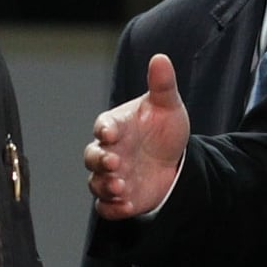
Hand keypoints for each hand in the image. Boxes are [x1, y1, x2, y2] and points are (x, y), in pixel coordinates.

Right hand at [85, 54, 189, 218]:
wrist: (174, 159)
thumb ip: (162, 84)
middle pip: (92, 157)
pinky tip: (126, 206)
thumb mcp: (168, 105)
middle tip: (113, 163)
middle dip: (100, 161)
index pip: (103, 126)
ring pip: (96, 183)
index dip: (104, 129)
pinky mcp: (120, 198)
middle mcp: (108, 152)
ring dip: (105, 186)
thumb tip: (160, 58)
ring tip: (121, 187)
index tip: (110, 132)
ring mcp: (112, 176)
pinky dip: (112, 208)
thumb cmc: (162, 127)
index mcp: (115, 126)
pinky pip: (106, 207)